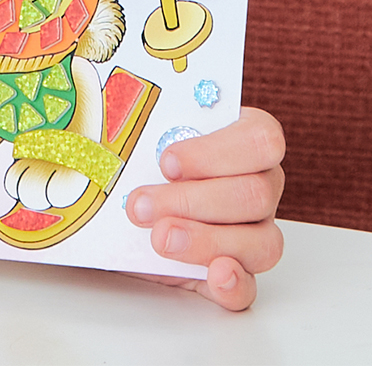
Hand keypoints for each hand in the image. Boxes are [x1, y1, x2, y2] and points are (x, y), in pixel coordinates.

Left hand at [126, 106, 285, 309]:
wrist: (116, 203)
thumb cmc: (138, 153)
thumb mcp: (136, 126)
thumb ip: (139, 109)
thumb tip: (110, 84)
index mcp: (245, 139)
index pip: (262, 139)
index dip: (217, 152)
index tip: (165, 161)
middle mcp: (260, 186)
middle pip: (256, 194)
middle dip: (192, 200)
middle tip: (141, 204)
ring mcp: (254, 233)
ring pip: (261, 242)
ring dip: (205, 240)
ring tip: (159, 237)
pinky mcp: (235, 275)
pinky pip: (250, 288)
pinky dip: (234, 284)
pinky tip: (214, 275)